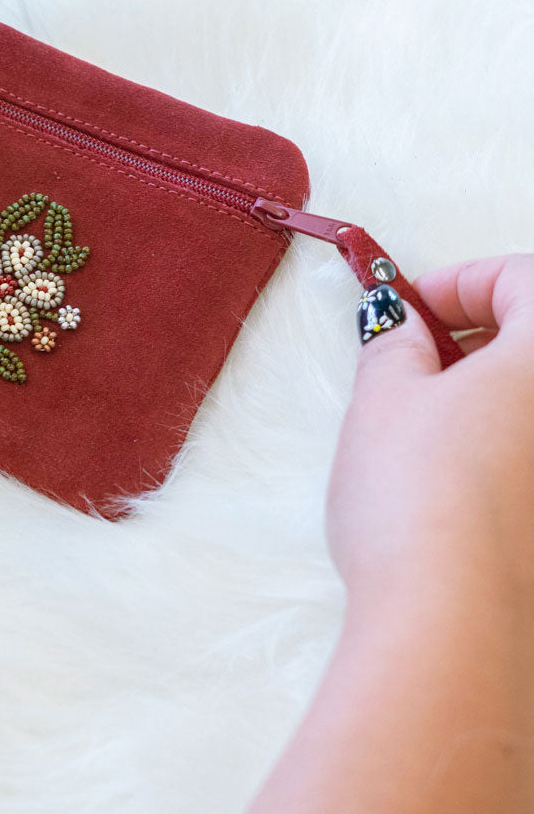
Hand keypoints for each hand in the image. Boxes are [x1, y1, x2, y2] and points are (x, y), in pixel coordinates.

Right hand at [249, 255, 533, 813]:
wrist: (449, 623)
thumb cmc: (417, 497)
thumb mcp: (382, 398)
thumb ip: (396, 343)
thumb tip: (405, 328)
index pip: (525, 279)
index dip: (463, 280)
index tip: (413, 307)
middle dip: (479, 336)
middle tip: (417, 358)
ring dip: (495, 394)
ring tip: (429, 423)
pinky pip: (533, 456)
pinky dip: (509, 446)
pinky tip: (460, 476)